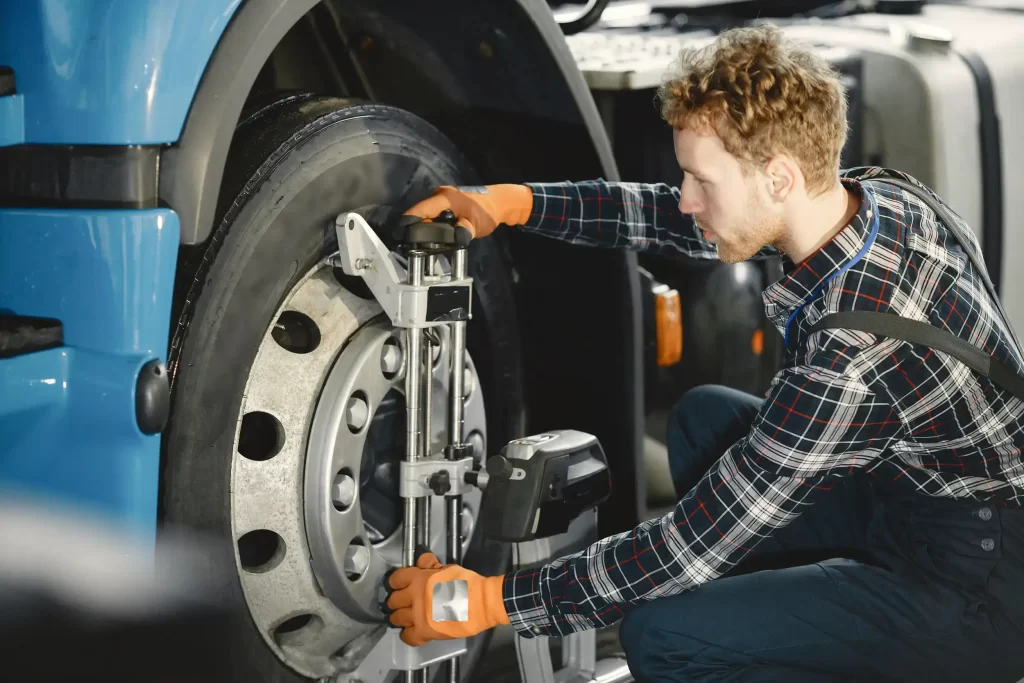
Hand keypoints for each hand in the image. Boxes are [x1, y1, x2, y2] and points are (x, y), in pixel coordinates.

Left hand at [385, 552, 508, 645]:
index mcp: (419, 578)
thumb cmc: (467, 583)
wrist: (481, 603)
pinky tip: (411, 632)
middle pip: (393, 600)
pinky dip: (407, 635)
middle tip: (402, 602)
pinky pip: (407, 636)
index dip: (395, 582)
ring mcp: (418, 616)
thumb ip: (431, 565)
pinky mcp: (425, 632)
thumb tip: (421, 559)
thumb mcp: (448, 568)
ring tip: (404, 617)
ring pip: (396, 618)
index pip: (396, 579)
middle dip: (396, 601)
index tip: (398, 585)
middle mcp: (414, 597)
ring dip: (399, 617)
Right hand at [402, 185, 532, 241]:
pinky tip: (438, 233)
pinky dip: (434, 221)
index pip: (419, 210)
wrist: (500, 201)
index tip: (402, 237)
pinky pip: (434, 211)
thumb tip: (451, 240)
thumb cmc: (488, 212)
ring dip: (427, 225)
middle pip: (421, 212)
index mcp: (444, 198)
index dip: (408, 223)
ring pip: (428, 212)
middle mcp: (440, 194)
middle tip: (416, 245)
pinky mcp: (447, 200)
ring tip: (426, 242)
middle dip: (418, 228)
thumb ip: (461, 233)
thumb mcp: (474, 227)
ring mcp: (443, 195)